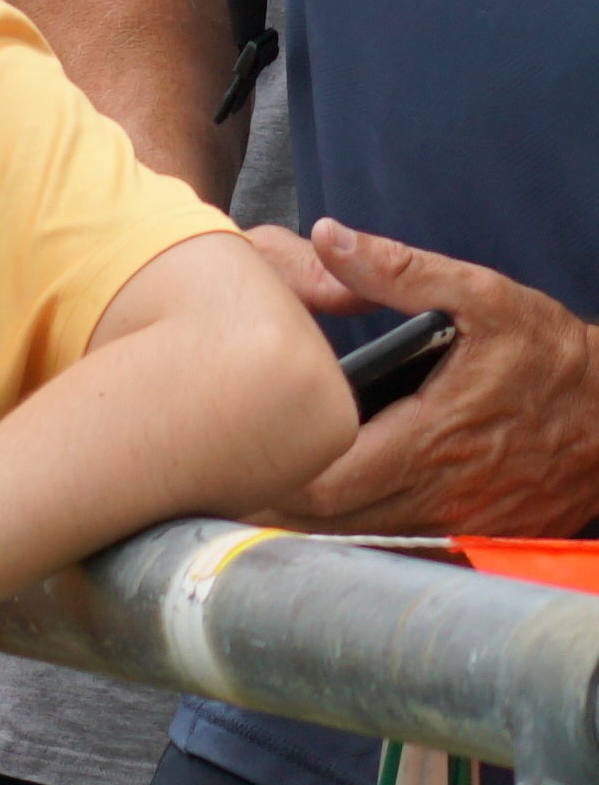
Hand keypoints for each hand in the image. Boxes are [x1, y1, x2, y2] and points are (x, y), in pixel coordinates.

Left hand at [250, 226, 598, 537]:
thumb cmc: (550, 353)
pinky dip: (362, 534)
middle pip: (331, 523)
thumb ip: (401, 269)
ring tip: (268, 484)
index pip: (326, 481)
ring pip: (362, 541)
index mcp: (431, 438)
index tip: (238, 447)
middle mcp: (445, 493)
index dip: (273, 472)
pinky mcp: (482, 535)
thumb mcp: (485, 297)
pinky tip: (335, 506)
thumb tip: (329, 237)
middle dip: (277, 500)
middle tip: (234, 469)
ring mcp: (465, 522)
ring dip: (314, 522)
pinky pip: (405, 547)